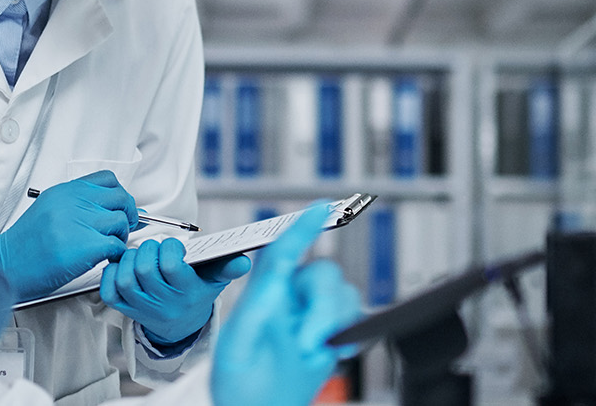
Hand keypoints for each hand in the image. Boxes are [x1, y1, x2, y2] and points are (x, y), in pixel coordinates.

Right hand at [0, 171, 138, 299]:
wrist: (6, 267)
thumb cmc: (24, 246)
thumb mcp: (48, 212)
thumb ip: (78, 206)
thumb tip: (109, 209)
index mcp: (64, 192)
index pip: (107, 180)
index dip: (118, 195)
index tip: (117, 208)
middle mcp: (73, 202)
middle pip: (120, 198)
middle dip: (127, 214)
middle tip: (122, 228)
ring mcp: (80, 222)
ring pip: (121, 222)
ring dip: (120, 237)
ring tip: (108, 247)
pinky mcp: (86, 246)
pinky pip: (117, 246)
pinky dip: (116, 255)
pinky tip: (105, 259)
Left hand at [100, 237, 250, 345]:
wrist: (181, 325)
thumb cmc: (197, 293)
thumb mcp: (216, 280)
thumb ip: (228, 268)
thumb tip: (244, 261)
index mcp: (187, 293)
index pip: (171, 266)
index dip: (169, 247)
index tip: (174, 245)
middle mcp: (163, 303)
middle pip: (145, 270)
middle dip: (147, 249)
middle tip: (154, 247)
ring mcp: (142, 308)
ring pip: (125, 280)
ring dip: (128, 260)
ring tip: (139, 255)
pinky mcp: (125, 309)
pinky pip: (110, 291)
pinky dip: (111, 274)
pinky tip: (123, 266)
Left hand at [212, 204, 361, 405]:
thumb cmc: (240, 387)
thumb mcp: (239, 345)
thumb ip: (256, 307)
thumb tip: (275, 272)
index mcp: (261, 298)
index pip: (282, 252)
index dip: (302, 228)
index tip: (320, 208)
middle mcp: (288, 302)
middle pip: (321, 273)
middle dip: (323, 307)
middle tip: (308, 341)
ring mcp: (310, 319)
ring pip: (342, 293)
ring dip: (333, 323)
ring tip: (312, 351)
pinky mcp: (330, 336)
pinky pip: (355, 316)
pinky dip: (352, 331)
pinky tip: (335, 350)